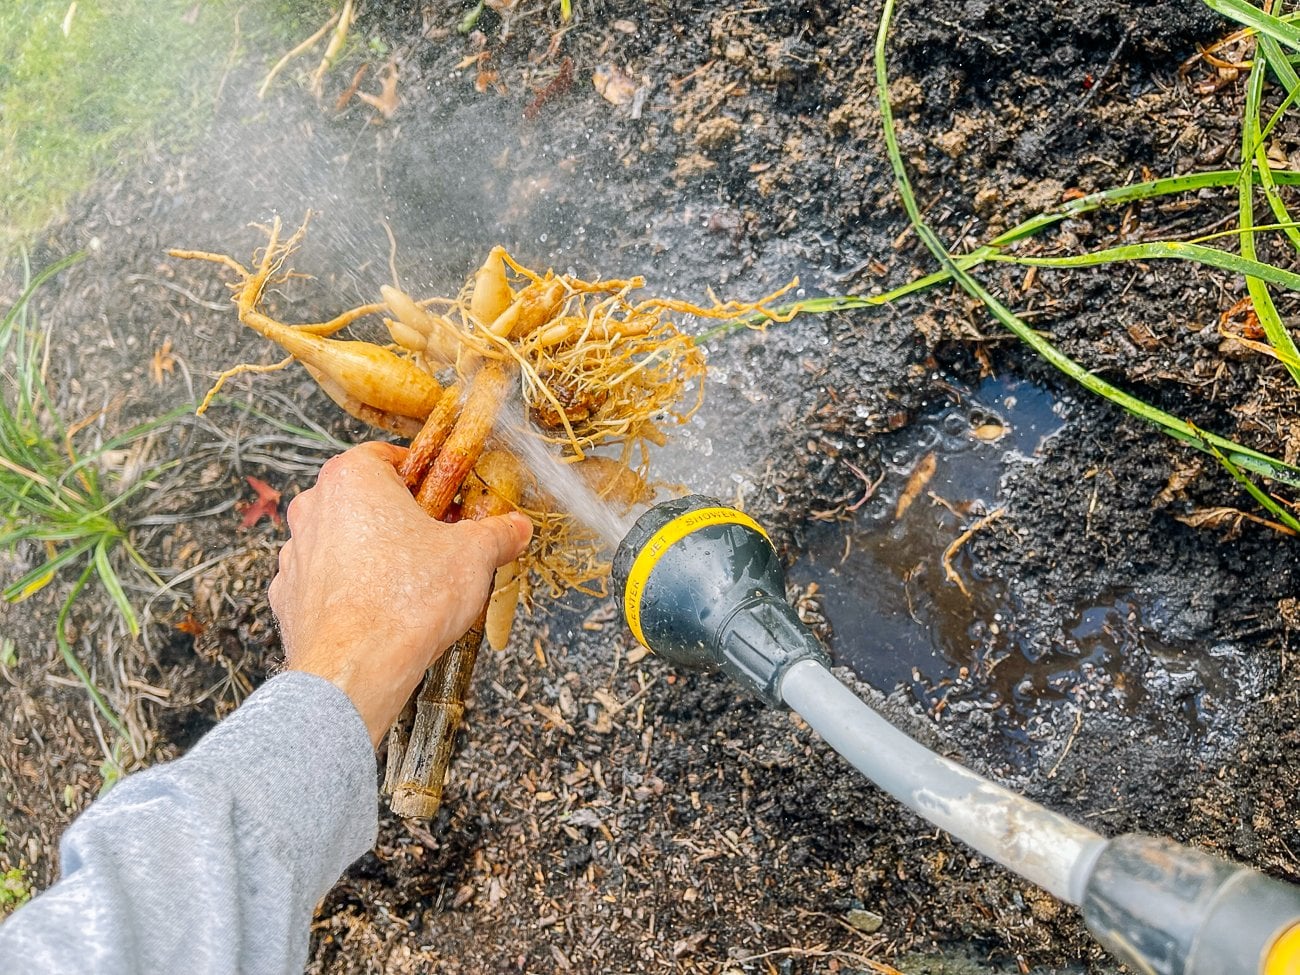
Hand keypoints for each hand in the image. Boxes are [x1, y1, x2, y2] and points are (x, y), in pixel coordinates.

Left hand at [269, 442, 531, 745]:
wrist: (356, 668)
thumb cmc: (406, 601)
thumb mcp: (473, 556)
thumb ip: (497, 533)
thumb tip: (516, 528)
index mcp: (351, 478)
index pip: (390, 456)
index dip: (426, 478)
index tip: (449, 499)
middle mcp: (314, 507)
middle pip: (365, 499)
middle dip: (401, 518)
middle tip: (439, 542)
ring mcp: (295, 553)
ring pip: (343, 540)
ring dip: (373, 553)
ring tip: (413, 582)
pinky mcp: (287, 597)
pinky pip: (325, 582)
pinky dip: (350, 590)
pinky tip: (381, 610)